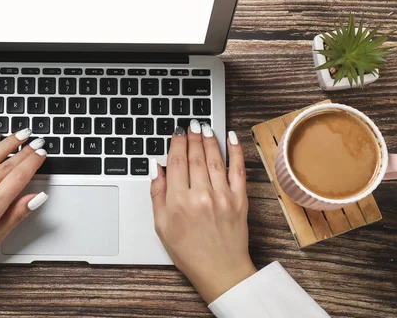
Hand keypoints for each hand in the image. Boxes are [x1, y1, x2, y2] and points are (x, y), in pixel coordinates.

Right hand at [150, 120, 255, 303]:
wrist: (220, 270)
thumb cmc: (188, 251)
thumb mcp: (161, 225)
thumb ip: (157, 193)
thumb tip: (156, 168)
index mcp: (178, 202)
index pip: (176, 162)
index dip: (176, 143)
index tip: (177, 133)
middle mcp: (200, 195)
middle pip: (195, 157)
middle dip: (192, 137)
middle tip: (191, 125)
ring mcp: (222, 196)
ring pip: (215, 159)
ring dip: (209, 140)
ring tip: (205, 128)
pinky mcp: (239, 200)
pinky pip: (238, 170)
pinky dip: (235, 152)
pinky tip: (231, 138)